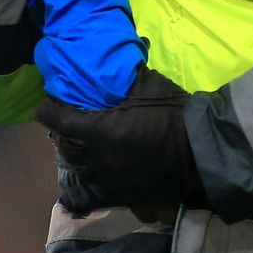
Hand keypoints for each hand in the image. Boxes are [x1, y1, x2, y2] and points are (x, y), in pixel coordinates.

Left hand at [38, 67, 204, 211]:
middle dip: (63, 130)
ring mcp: (106, 180)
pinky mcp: (121, 195)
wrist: (201, 155)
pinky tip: (107, 160)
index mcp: (94, 131)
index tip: (55, 99)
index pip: (54, 118)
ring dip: (78, 151)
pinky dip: (97, 170)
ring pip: (79, 166)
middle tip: (73, 117)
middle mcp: (93, 159)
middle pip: (63, 144)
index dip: (50, 106)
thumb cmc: (172, 116)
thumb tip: (113, 57)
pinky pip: (98, 182)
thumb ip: (124, 75)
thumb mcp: (148, 86)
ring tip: (88, 139)